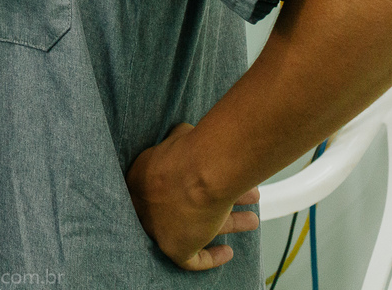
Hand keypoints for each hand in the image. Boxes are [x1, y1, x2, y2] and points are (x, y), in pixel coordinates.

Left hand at [126, 123, 259, 270]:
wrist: (200, 171)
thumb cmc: (194, 150)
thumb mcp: (183, 135)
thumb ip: (181, 138)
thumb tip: (185, 131)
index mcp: (141, 177)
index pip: (163, 187)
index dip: (190, 184)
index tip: (210, 182)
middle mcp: (145, 204)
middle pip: (184, 207)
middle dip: (216, 201)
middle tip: (242, 197)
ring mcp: (158, 228)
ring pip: (196, 229)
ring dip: (225, 223)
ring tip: (250, 219)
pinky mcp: (174, 248)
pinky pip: (193, 260)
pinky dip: (211, 257)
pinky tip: (227, 251)